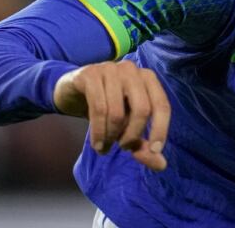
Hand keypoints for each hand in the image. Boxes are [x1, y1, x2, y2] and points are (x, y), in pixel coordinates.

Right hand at [53, 60, 170, 170]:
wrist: (72, 91)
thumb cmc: (107, 107)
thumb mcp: (126, 127)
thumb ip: (142, 144)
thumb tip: (161, 165)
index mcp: (148, 78)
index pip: (162, 105)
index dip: (161, 129)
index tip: (156, 151)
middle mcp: (132, 70)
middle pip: (142, 109)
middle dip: (133, 135)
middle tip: (124, 147)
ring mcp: (111, 69)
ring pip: (117, 112)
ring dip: (111, 136)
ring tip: (105, 147)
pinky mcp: (90, 74)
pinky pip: (98, 108)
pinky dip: (98, 132)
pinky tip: (97, 144)